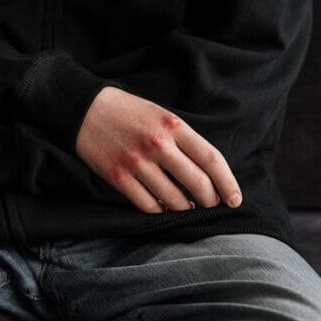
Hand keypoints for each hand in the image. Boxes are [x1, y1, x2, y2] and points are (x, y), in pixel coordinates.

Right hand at [75, 86, 242, 213]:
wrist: (84, 110)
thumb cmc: (128, 112)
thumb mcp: (161, 115)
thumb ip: (184, 139)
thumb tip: (207, 172)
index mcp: (173, 126)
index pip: (211, 159)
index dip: (228, 183)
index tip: (235, 200)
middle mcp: (158, 145)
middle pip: (197, 183)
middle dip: (210, 200)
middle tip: (210, 204)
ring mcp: (137, 163)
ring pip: (174, 199)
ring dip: (185, 208)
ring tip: (186, 206)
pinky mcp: (118, 177)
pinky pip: (148, 205)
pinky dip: (160, 210)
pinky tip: (163, 206)